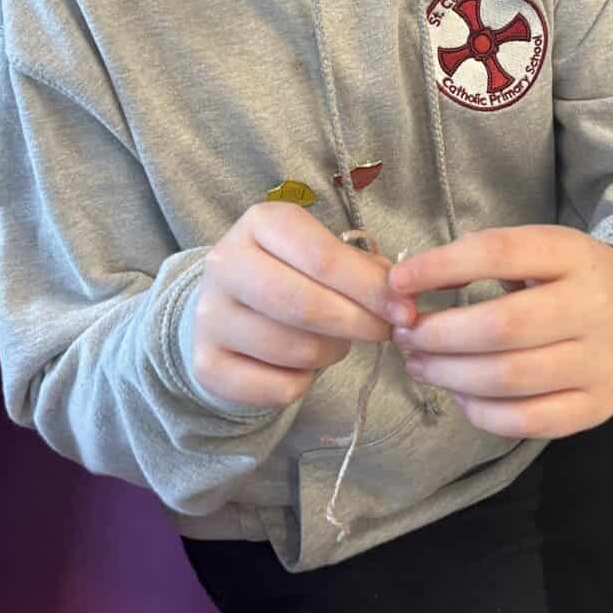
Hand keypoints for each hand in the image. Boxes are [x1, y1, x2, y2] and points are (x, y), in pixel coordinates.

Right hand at [192, 204, 417, 407]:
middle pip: (306, 305)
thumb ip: (361, 268)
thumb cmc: (287, 273)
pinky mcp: (206, 365)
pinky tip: (301, 364)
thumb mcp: (319, 253)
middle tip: (385, 331)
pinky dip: (303, 383)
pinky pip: (278, 387)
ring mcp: (210, 317)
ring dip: (332, 352)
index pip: (323, 257)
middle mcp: (225, 265)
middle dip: (359, 323)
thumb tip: (398, 295)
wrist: (223, 308)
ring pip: (295, 350)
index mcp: (259, 224)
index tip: (406, 309)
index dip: (372, 288)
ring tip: (336, 341)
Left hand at [387, 227, 612, 439]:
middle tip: (406, 336)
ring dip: (449, 375)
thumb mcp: (544, 251)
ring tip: (421, 364)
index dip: (441, 267)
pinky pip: (526, 422)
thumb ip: (487, 259)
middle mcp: (591, 308)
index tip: (398, 282)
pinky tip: (459, 394)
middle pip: (501, 326)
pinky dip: (479, 412)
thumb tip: (410, 285)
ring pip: (508, 379)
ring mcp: (597, 364)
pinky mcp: (595, 408)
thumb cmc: (574, 281)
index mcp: (573, 255)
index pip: (499, 253)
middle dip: (438, 335)